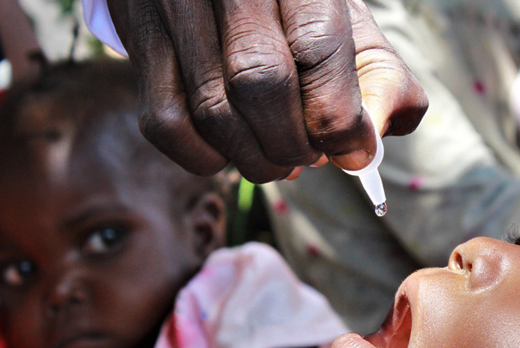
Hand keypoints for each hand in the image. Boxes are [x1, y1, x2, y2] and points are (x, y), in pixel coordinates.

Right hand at [107, 0, 427, 182]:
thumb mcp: (346, 23)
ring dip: (255, 160)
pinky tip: (231, 152)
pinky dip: (205, 158)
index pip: (318, 48)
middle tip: (310, 157)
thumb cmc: (292, 5)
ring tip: (280, 159)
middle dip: (295, 144)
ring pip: (213, 112)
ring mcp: (174, 7)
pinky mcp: (140, 40)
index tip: (354, 152)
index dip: (340, 119)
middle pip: (261, 84)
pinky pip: (166, 123)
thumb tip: (369, 148)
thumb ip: (378, 77)